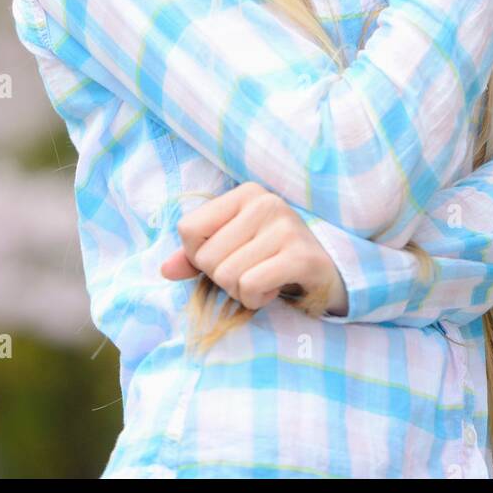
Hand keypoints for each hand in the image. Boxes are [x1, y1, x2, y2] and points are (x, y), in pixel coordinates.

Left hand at [160, 181, 348, 315]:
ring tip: (266, 279)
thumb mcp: (233, 249)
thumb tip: (165, 269)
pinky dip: (257, 299)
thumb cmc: (272, 259)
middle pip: (207, 258)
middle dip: (223, 278)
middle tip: (252, 272)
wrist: (328, 274)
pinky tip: (276, 288)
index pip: (189, 229)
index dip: (199, 256)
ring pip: (227, 276)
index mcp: (245, 193)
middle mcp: (265, 202)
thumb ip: (196, 255)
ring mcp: (285, 226)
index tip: (228, 258)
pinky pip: (250, 285)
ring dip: (242, 292)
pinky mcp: (300, 255)